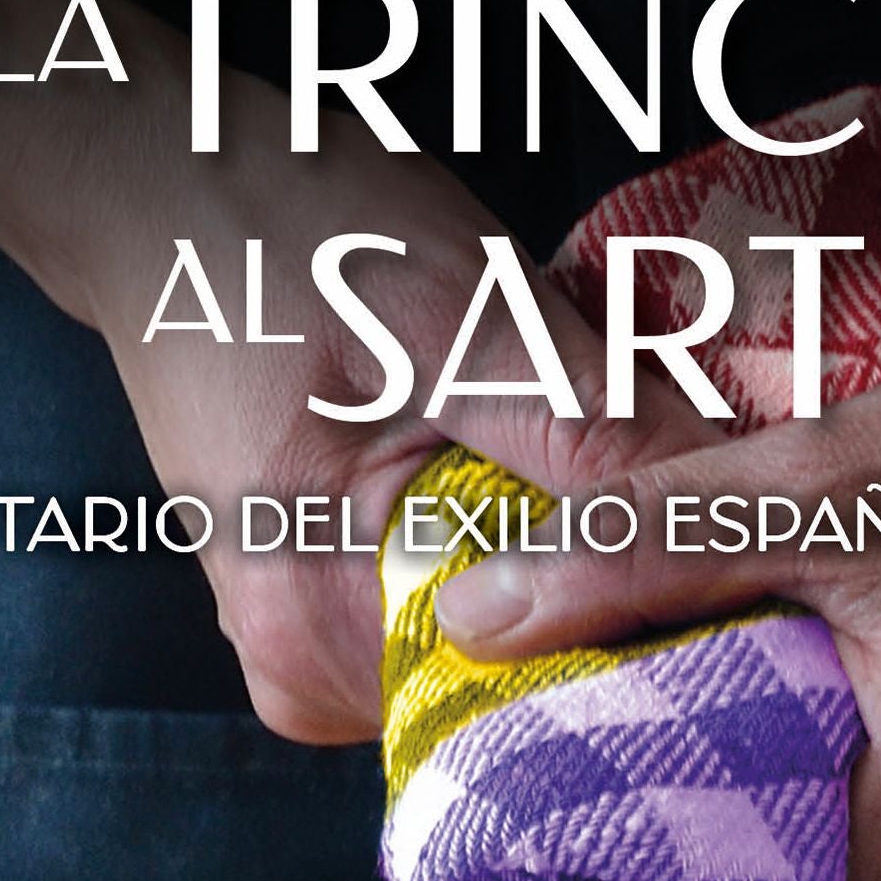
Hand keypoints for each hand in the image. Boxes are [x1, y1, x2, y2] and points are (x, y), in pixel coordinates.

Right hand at [0, 0, 699, 745]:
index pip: (534, 694)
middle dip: (611, 597)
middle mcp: (306, 679)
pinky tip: (534, 477)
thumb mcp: (458, 311)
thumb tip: (725, 514)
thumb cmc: (287, 229)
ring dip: (570, 571)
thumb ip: (585, 431)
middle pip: (522, 689)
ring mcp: (313, 656)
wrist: (156, 187)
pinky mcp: (330, 619)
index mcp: (318, 635)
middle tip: (664, 479)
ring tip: (589, 461)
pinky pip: (462, 621)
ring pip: (504, 655)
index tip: (716, 550)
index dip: (645, 626)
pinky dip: (519, 554)